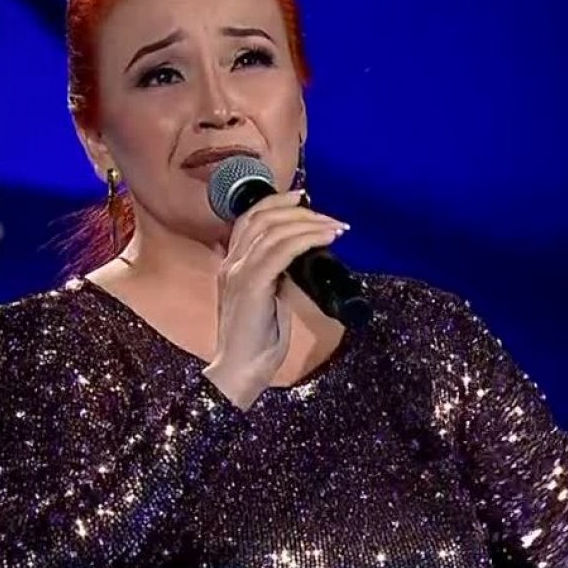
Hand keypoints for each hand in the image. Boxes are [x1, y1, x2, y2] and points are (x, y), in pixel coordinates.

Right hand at [202, 189, 348, 408]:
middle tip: (330, 218)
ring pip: (273, 229)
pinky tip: (326, 239)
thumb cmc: (256, 342)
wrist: (239, 370)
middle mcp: (231, 262)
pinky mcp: (251, 284)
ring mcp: (238, 272)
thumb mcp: (268, 301)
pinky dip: (306, 239)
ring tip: (336, 228)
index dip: (277, 202)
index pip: (249, 219)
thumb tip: (302, 259)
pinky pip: (281, 250)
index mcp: (231, 265)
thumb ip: (277, 277)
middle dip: (300, 210)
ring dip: (309, 223)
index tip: (304, 198)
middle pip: (262, 216)